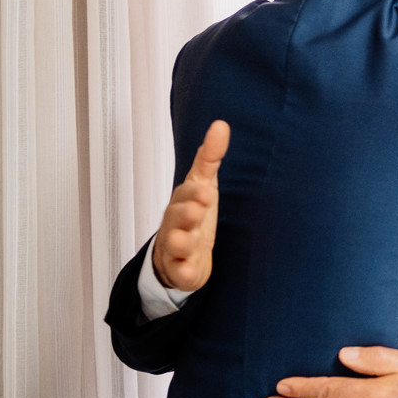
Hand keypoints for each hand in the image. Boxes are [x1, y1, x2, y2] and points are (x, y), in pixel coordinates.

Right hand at [151, 120, 229, 291]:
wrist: (182, 255)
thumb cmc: (193, 214)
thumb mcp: (203, 184)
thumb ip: (210, 157)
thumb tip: (221, 124)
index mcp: (182, 202)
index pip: (185, 194)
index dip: (193, 193)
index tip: (205, 191)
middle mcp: (176, 224)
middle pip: (176, 218)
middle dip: (185, 214)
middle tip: (198, 209)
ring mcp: (177, 248)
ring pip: (175, 245)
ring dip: (180, 242)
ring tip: (187, 240)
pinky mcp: (182, 270)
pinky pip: (181, 272)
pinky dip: (184, 272)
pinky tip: (191, 272)